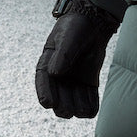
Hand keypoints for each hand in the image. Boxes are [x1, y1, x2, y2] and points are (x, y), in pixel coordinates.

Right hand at [35, 0, 118, 118]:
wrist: (93, 24)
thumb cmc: (76, 28)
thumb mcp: (68, 38)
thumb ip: (63, 54)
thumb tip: (55, 74)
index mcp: (48, 62)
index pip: (43, 80)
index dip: (44, 93)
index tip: (47, 104)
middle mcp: (59, 74)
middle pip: (58, 94)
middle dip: (62, 104)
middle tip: (67, 112)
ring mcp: (74, 79)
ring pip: (73, 98)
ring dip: (76, 107)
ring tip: (82, 112)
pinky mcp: (88, 81)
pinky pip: (88, 97)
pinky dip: (90, 105)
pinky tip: (91, 112)